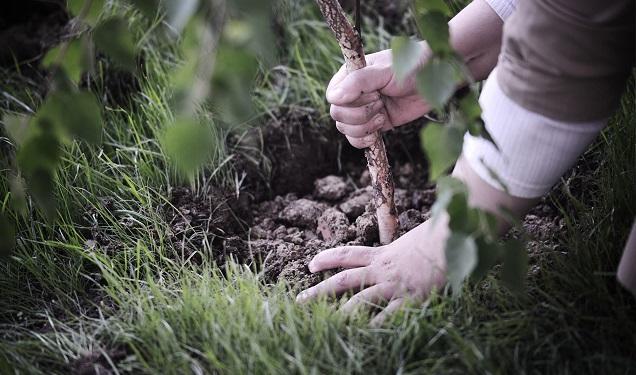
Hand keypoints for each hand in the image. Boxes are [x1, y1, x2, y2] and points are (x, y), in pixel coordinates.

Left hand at [296, 216, 448, 325]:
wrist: (451, 238)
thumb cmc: (436, 236)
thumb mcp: (411, 241)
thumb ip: (400, 249)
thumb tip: (400, 251)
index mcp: (381, 254)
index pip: (347, 254)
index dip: (327, 258)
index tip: (310, 264)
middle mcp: (382, 269)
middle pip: (343, 279)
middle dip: (319, 290)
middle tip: (299, 301)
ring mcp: (394, 284)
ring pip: (359, 300)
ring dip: (341, 312)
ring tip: (324, 323)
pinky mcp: (410, 298)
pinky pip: (388, 316)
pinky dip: (375, 326)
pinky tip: (363, 335)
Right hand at [326, 45, 431, 147]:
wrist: (432, 83)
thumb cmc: (409, 68)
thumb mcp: (384, 71)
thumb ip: (358, 82)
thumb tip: (333, 98)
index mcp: (349, 77)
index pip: (333, 97)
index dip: (350, 102)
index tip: (373, 94)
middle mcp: (352, 94)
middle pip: (338, 115)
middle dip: (360, 114)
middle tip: (381, 102)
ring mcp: (361, 111)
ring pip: (346, 129)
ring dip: (365, 127)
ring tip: (383, 115)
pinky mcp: (372, 125)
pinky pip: (355, 140)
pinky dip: (364, 141)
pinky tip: (377, 133)